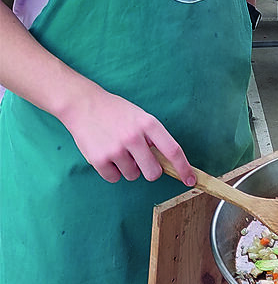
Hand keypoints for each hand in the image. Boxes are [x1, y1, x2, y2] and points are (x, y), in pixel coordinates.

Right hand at [62, 85, 196, 186]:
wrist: (83, 104)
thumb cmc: (115, 111)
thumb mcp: (140, 116)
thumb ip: (153, 137)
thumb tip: (166, 162)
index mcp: (148, 124)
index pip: (173, 151)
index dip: (183, 168)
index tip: (190, 179)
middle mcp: (134, 137)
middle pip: (153, 173)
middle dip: (150, 171)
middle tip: (140, 159)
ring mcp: (117, 149)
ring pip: (133, 176)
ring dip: (128, 168)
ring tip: (118, 150)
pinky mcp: (99, 159)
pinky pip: (114, 178)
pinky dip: (112, 171)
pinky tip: (106, 154)